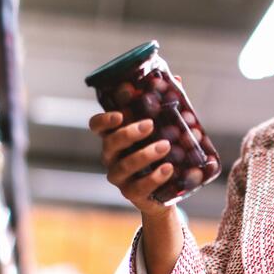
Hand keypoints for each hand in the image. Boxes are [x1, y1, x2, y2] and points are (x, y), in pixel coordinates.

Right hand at [88, 75, 183, 217]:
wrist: (168, 189)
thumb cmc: (162, 152)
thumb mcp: (164, 128)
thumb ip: (166, 105)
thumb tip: (176, 79)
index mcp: (115, 137)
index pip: (97, 126)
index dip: (103, 120)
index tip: (120, 115)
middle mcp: (112, 157)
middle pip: (110, 144)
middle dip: (129, 134)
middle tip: (150, 125)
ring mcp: (120, 177)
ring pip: (124, 166)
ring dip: (144, 155)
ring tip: (166, 146)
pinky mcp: (132, 194)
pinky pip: (139, 187)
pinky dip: (154, 178)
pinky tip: (168, 169)